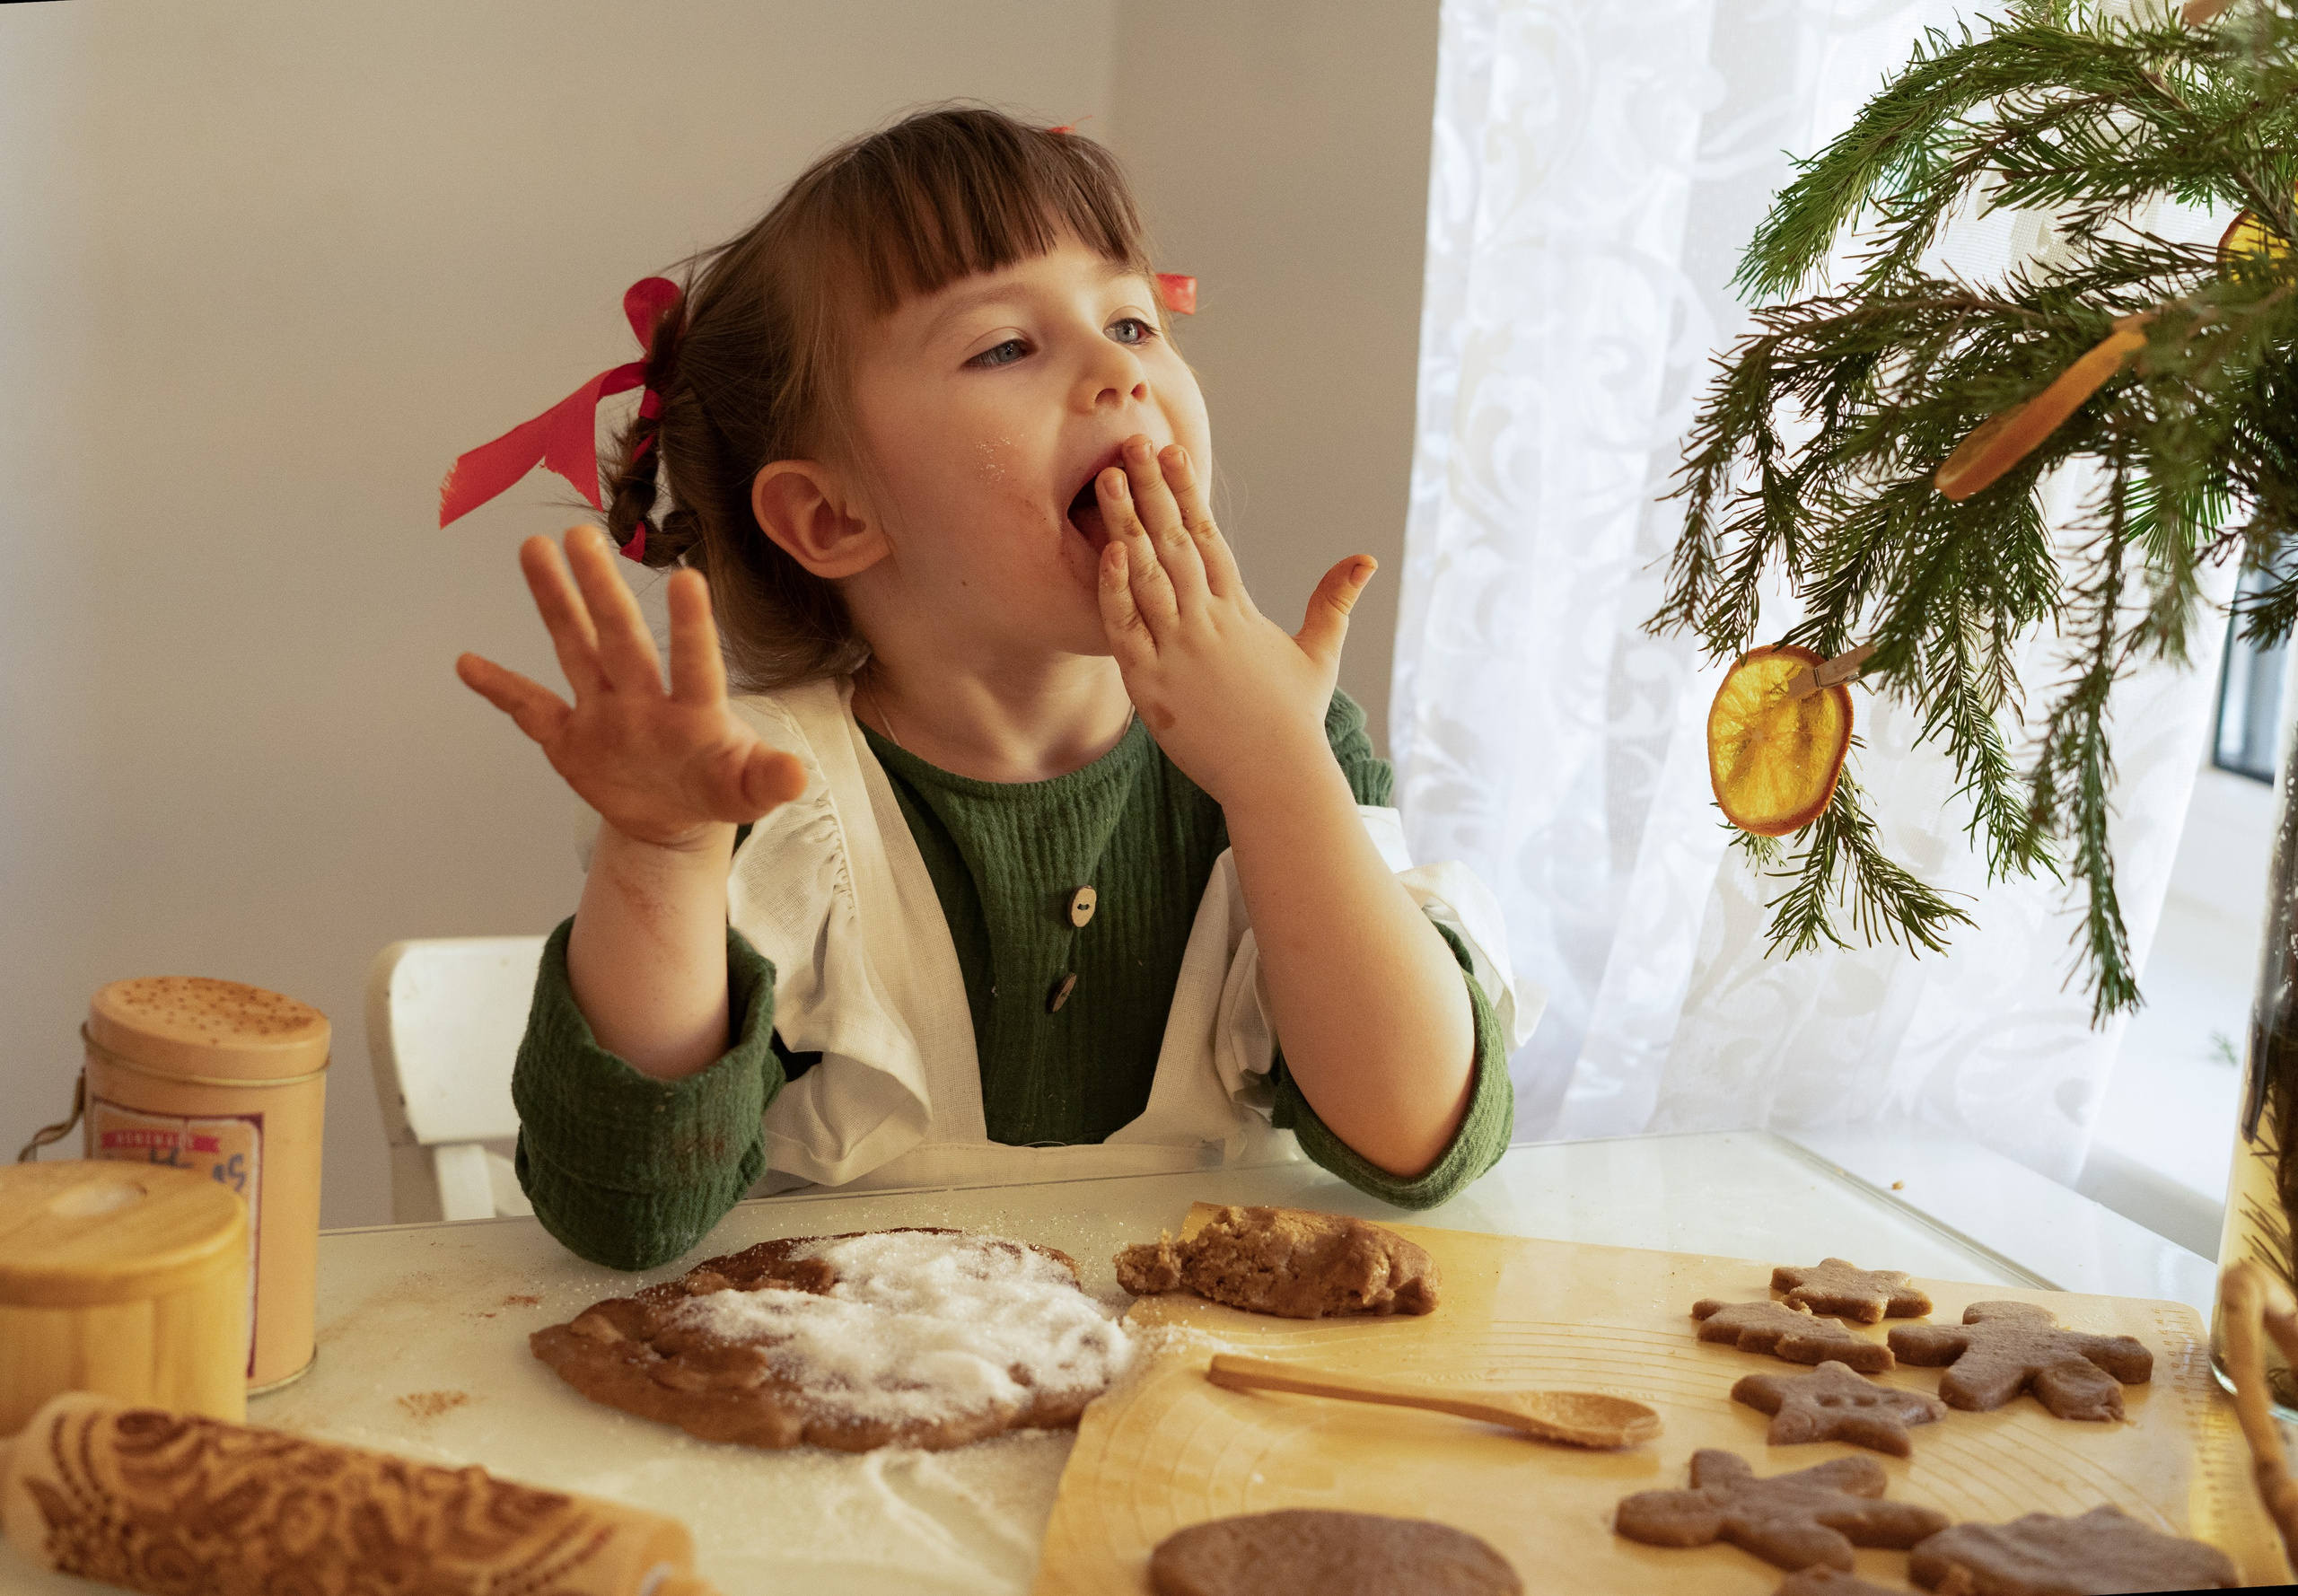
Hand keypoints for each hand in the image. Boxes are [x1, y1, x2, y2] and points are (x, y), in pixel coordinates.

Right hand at [456, 526, 805, 851]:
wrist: (674, 818)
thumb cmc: (718, 788)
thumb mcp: (747, 791)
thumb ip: (768, 779)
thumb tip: (797, 774)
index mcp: (695, 710)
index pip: (694, 663)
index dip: (691, 626)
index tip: (688, 576)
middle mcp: (645, 697)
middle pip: (621, 638)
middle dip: (601, 590)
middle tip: (582, 534)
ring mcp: (604, 711)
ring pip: (576, 647)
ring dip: (555, 602)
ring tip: (534, 547)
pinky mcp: (569, 736)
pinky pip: (529, 708)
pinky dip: (500, 689)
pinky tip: (467, 662)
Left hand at [1094, 436, 1374, 807]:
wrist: (1276, 775)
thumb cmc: (1294, 719)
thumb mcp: (1319, 653)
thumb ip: (1334, 601)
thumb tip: (1368, 557)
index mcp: (1238, 611)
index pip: (1208, 537)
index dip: (1187, 493)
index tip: (1172, 452)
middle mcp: (1208, 622)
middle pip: (1173, 543)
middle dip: (1151, 490)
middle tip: (1129, 443)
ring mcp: (1179, 651)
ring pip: (1147, 576)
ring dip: (1126, 525)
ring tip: (1107, 480)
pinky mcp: (1153, 685)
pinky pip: (1127, 628)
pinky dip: (1117, 590)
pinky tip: (1109, 550)